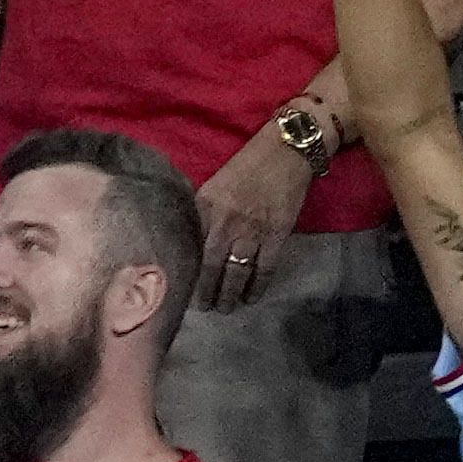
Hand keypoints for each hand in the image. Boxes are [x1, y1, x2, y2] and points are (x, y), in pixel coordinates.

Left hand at [190, 111, 318, 305]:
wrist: (284, 153)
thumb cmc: (245, 167)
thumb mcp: (213, 187)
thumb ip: (202, 213)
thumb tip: (191, 242)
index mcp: (204, 207)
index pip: (190, 246)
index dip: (185, 269)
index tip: (178, 287)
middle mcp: (224, 222)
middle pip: (210, 265)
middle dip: (205, 290)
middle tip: (203, 308)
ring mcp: (251, 231)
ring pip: (236, 272)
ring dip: (229, 293)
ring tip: (224, 308)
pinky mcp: (276, 235)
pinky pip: (264, 268)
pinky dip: (257, 286)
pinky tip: (250, 298)